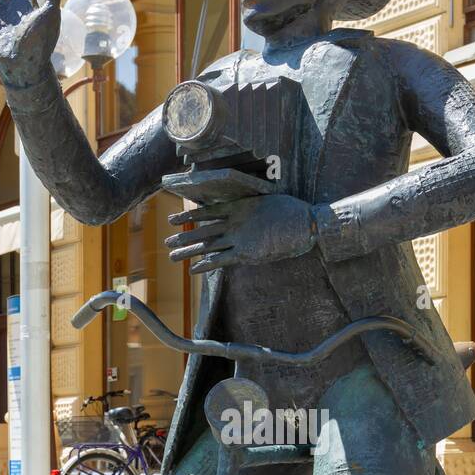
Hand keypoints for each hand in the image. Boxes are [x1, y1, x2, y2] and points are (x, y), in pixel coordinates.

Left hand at [165, 193, 314, 273]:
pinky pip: (222, 260)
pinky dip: (206, 265)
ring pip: (208, 245)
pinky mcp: (246, 253)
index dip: (190, 216)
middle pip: (203, 231)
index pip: (207, 212)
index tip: (175, 219)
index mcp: (239, 207)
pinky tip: (193, 270)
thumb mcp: (267, 204)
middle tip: (167, 242)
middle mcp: (234, 223)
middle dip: (184, 237)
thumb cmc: (291, 213)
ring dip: (189, 251)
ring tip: (172, 255)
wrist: (306, 223)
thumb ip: (251, 209)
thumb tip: (244, 209)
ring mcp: (239, 237)